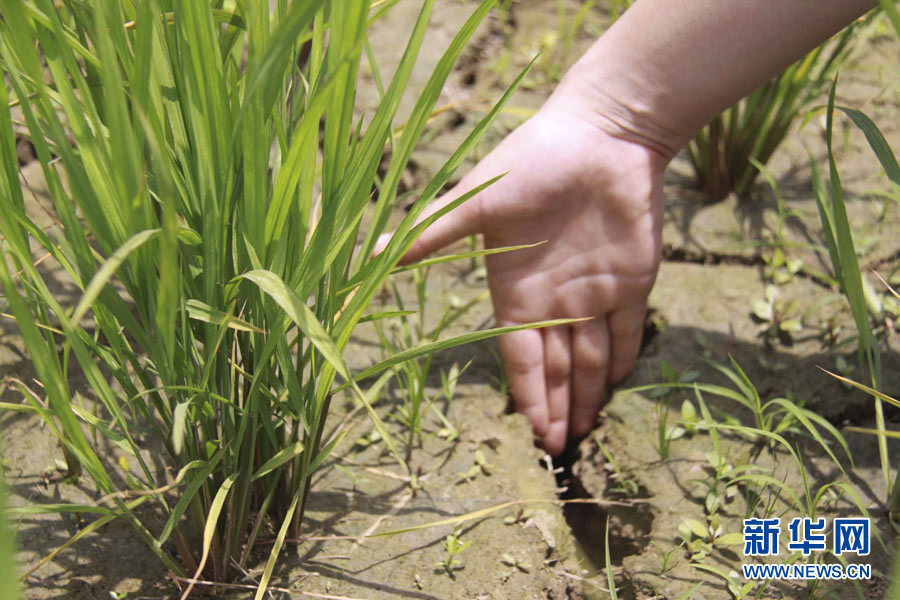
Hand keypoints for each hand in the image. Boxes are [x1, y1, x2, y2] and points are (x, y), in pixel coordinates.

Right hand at [382, 90, 666, 455]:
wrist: (600, 132)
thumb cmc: (533, 163)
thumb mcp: (478, 203)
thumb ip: (433, 233)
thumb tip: (373, 251)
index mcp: (514, 290)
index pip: (520, 357)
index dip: (527, 396)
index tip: (533, 434)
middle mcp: (553, 299)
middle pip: (555, 368)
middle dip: (557, 407)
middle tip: (561, 450)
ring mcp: (594, 292)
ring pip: (592, 358)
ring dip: (589, 395)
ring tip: (587, 432)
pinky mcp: (634, 280)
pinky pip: (629, 331)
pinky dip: (624, 360)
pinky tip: (617, 388)